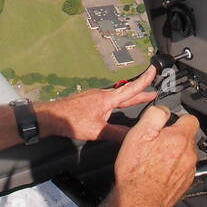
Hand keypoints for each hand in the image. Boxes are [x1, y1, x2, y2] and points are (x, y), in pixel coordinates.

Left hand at [36, 65, 158, 141]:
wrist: (52, 116)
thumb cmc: (73, 122)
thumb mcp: (97, 131)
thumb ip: (116, 133)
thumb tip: (133, 137)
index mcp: (108, 99)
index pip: (131, 88)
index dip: (144, 80)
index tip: (154, 69)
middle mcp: (103, 94)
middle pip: (126, 92)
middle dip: (141, 92)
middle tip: (154, 90)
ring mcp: (95, 96)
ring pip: (117, 96)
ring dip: (129, 97)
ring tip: (139, 98)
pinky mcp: (89, 100)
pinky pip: (108, 99)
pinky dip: (118, 101)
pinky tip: (116, 106)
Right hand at [54, 104, 199, 206]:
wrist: (138, 202)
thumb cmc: (136, 170)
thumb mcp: (139, 133)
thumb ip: (155, 115)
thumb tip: (163, 109)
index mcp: (180, 138)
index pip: (190, 118)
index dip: (176, 119)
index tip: (165, 125)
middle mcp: (189, 154)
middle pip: (187, 137)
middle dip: (173, 137)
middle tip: (155, 143)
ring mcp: (189, 170)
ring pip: (184, 153)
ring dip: (173, 153)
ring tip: (154, 160)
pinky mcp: (185, 183)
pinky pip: (182, 169)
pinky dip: (173, 168)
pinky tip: (158, 172)